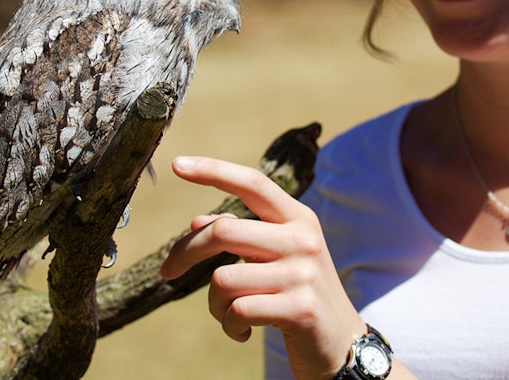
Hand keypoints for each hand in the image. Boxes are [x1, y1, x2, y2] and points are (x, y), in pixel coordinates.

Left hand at [161, 155, 367, 378]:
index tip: (176, 164)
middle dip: (185, 252)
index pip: (253, 183)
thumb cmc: (299, 294)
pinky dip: (229, 326)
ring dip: (214, 304)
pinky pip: (237, 311)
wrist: (342, 343)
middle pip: (224, 230)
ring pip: (223, 279)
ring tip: (230, 315)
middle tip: (167, 271)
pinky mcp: (300, 309)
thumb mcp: (275, 259)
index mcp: (297, 218)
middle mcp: (303, 239)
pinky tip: (243, 332)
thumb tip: (196, 223)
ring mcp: (303, 273)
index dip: (214, 170)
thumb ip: (242, 237)